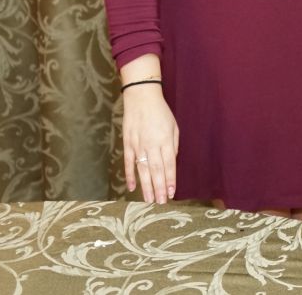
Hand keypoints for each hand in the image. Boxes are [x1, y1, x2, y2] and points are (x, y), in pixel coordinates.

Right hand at [122, 84, 178, 203]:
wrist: (141, 97)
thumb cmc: (160, 112)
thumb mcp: (173, 126)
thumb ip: (173, 145)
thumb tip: (171, 161)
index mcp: (166, 141)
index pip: (169, 164)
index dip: (170, 180)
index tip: (171, 193)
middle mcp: (152, 145)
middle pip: (156, 170)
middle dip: (159, 188)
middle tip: (161, 203)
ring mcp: (138, 145)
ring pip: (143, 170)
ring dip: (146, 186)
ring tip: (149, 200)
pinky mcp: (128, 144)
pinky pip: (128, 163)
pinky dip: (130, 175)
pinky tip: (132, 187)